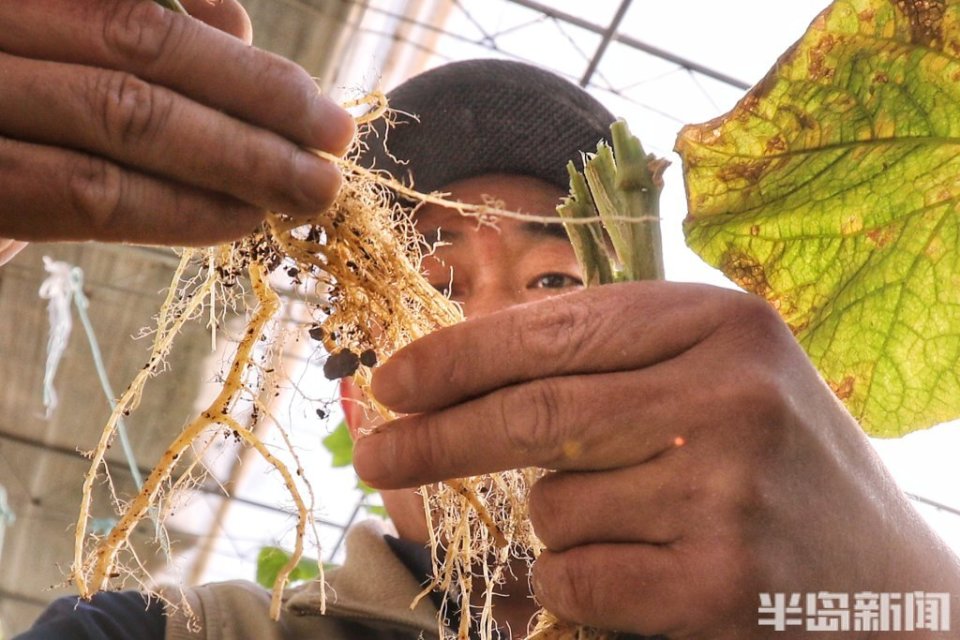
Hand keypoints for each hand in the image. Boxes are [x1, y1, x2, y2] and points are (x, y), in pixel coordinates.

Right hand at [0, 0, 353, 258]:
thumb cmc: (4, 104)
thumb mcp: (56, 43)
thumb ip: (125, 25)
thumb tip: (230, 20)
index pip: (142, 17)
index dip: (246, 68)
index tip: (318, 112)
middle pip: (141, 55)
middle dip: (258, 108)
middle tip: (337, 153)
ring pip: (120, 118)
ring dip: (232, 161)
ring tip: (307, 192)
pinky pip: (81, 193)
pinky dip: (170, 209)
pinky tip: (234, 221)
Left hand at [358, 282, 959, 637]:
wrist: (885, 581)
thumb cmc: (777, 463)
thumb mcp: (715, 377)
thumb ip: (609, 361)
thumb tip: (464, 369)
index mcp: (719, 322)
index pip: (552, 332)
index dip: (457, 358)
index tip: (392, 381)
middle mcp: (729, 392)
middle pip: (533, 413)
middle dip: (435, 437)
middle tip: (374, 453)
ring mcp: (727, 486)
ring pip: (553, 504)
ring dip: (560, 520)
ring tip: (640, 522)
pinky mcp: (718, 579)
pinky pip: (577, 574)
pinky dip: (577, 578)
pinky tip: (643, 571)